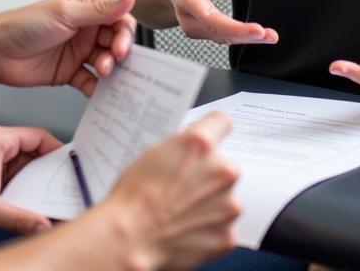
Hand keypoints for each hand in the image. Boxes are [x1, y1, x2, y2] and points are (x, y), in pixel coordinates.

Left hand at [0, 0, 135, 95]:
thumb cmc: (23, 24)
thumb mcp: (66, 14)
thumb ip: (100, 10)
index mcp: (86, 8)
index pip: (118, 18)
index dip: (124, 34)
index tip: (121, 48)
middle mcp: (85, 28)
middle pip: (115, 42)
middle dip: (117, 54)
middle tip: (111, 63)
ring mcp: (78, 51)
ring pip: (105, 62)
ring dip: (108, 70)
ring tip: (101, 74)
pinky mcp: (70, 72)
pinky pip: (90, 81)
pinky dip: (96, 88)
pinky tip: (96, 91)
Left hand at [0, 125, 59, 235]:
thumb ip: (17, 217)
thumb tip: (43, 225)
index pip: (39, 136)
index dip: (58, 151)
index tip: (72, 167)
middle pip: (35, 152)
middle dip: (50, 172)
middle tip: (65, 188)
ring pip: (26, 167)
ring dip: (36, 184)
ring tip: (50, 200)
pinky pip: (15, 179)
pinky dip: (24, 191)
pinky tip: (30, 207)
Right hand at [104, 111, 239, 270]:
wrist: (130, 238)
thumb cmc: (134, 196)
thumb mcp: (155, 153)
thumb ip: (184, 148)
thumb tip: (194, 150)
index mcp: (202, 144)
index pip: (222, 121)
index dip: (214, 130)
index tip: (211, 138)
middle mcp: (222, 170)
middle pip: (225, 165)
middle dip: (210, 174)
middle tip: (186, 187)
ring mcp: (229, 205)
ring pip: (226, 197)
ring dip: (212, 202)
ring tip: (184, 212)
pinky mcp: (228, 236)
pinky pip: (224, 227)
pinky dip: (210, 229)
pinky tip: (188, 230)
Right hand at [150, 0, 276, 45]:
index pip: (202, 12)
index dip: (224, 23)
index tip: (247, 28)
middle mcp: (190, 15)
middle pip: (215, 30)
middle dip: (240, 34)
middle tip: (266, 35)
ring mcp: (198, 26)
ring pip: (222, 38)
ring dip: (246, 39)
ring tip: (270, 37)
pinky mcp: (208, 31)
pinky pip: (225, 38)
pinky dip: (244, 39)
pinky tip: (265, 37)